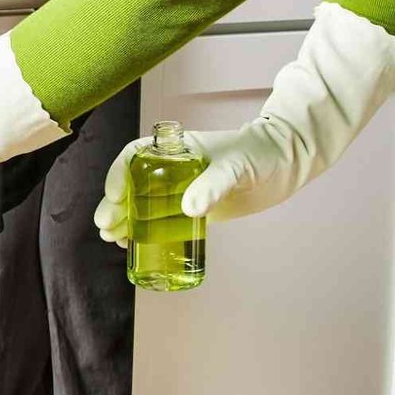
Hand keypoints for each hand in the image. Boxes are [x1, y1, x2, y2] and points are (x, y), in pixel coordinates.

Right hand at [93, 126, 283, 246]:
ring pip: (142, 206)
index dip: (119, 174)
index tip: (116, 196)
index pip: (135, 156)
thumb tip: (188, 210)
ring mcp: (181, 191)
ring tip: (112, 239)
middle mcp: (172, 170)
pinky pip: (162, 223)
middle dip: (115, 206)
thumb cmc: (260, 153)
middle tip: (106, 226)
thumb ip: (213, 185)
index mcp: (175, 149)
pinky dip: (145, 234)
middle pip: (132, 185)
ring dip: (124, 222)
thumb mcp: (235, 166)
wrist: (287, 163)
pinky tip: (132, 245)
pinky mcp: (194, 211)